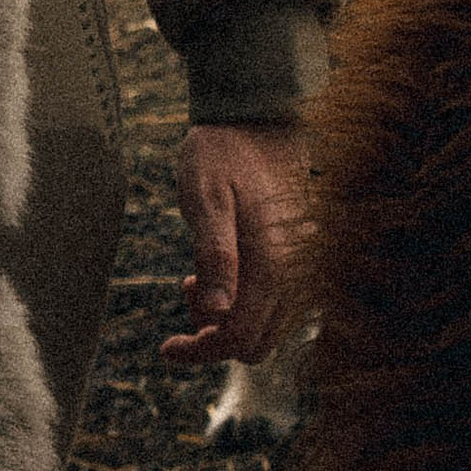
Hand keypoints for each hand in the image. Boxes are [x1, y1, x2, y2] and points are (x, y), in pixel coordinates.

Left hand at [160, 120, 309, 371]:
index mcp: (275, 264)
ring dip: (229, 320)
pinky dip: (247, 304)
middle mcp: (298, 275)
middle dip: (213, 336)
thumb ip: (214, 255)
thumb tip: (217, 313)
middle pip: (255, 344)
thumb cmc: (224, 153)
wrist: (259, 118)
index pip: (239, 338)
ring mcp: (304, 269)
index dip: (200, 351)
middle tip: (185, 290)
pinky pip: (277, 307)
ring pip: (267, 329)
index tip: (166, 348)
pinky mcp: (302, 261)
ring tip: (197, 278)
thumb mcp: (207, 197)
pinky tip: (223, 272)